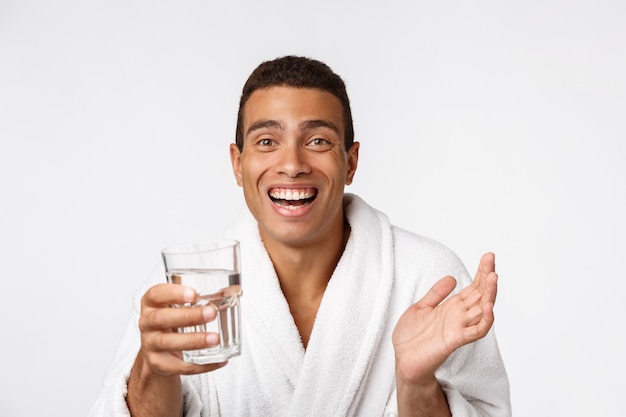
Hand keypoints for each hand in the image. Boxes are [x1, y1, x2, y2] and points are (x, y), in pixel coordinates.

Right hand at [138, 283, 227, 375]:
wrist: (159, 348)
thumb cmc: (175, 318)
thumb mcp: (183, 305)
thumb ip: (206, 296)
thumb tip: (236, 290)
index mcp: (152, 302)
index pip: (156, 294)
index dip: (173, 293)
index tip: (194, 294)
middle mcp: (146, 322)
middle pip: (162, 318)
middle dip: (188, 316)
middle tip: (211, 313)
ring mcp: (150, 344)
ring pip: (169, 343)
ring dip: (194, 341)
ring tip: (215, 338)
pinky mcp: (158, 364)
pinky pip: (180, 366)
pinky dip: (201, 365)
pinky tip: (219, 360)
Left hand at [392, 252, 497, 384]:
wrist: (402, 359)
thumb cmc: (411, 336)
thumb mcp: (421, 307)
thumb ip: (437, 293)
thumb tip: (452, 277)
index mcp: (452, 307)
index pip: (473, 287)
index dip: (481, 272)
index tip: (488, 257)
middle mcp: (460, 316)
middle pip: (481, 294)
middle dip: (487, 276)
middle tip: (491, 259)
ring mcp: (460, 327)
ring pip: (483, 309)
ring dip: (490, 294)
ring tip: (494, 277)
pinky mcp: (456, 339)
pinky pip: (477, 330)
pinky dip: (486, 320)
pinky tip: (489, 306)